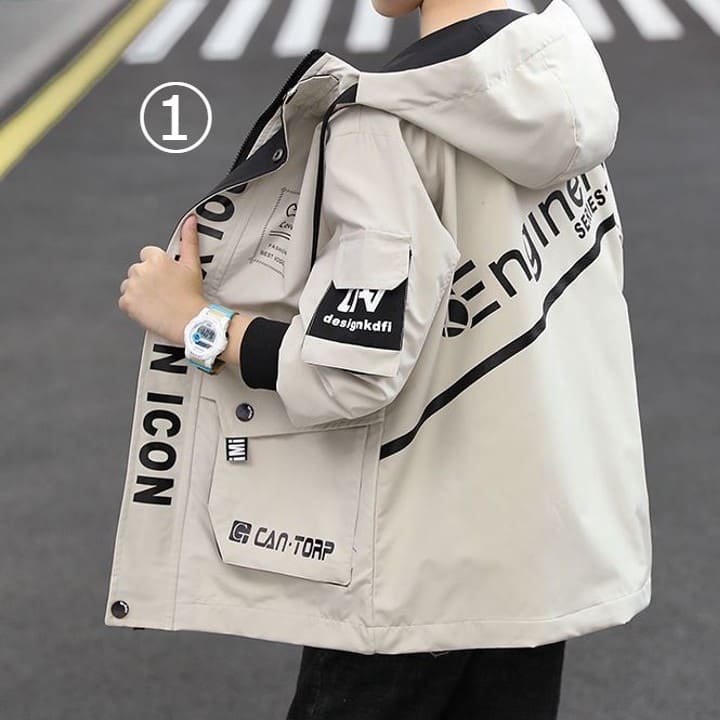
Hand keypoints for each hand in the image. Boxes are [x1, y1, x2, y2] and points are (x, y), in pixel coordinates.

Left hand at [118, 214, 207, 344]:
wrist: (191, 322)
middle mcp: (141, 270)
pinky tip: (149, 310)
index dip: (157, 267)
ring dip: (138, 292)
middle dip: (146, 280)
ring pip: (129, 286)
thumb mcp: (193, 265)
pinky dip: (134, 307)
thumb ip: (189, 239)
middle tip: (163, 292)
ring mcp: (132, 287)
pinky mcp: (127, 303)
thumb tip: (191, 219)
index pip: (147, 255)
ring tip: (157, 302)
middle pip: (137, 271)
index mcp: (156, 258)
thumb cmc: (193, 295)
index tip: (165, 278)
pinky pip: (124, 302)